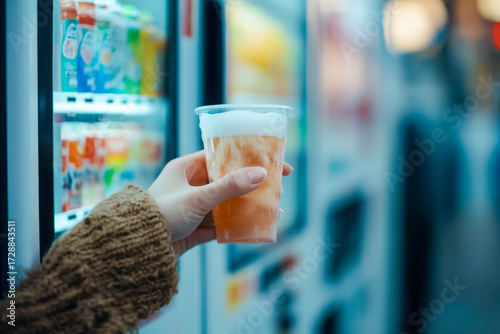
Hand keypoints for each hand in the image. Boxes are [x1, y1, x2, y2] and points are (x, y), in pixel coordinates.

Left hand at [148, 151, 292, 257]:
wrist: (139, 249)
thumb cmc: (161, 214)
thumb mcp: (197, 197)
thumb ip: (229, 187)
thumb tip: (261, 174)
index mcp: (186, 168)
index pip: (222, 156)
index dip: (247, 156)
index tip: (270, 159)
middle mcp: (191, 185)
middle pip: (228, 180)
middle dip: (251, 184)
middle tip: (276, 186)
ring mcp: (195, 207)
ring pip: (227, 203)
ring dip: (248, 206)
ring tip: (272, 208)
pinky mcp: (196, 227)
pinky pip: (221, 223)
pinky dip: (237, 225)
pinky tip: (255, 226)